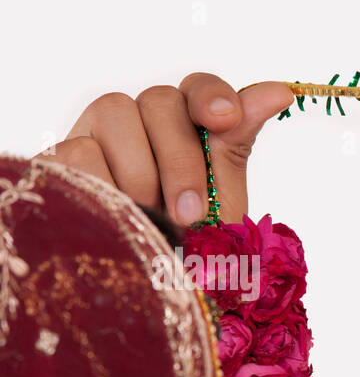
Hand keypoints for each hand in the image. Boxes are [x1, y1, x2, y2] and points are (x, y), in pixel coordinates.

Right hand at [37, 73, 293, 226]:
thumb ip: (238, 143)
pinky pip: (79, 150)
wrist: (146, 287)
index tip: (225, 118)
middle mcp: (143, 118)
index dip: (212, 96)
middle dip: (182, 160)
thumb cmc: (189, 242)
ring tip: (155, 221)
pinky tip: (119, 217)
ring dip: (143, 174)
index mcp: (188, 125)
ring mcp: (99, 132)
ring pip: (116, 113)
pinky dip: (104, 185)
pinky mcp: (62, 156)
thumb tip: (280, 92)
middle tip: (191, 214)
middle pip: (161, 101)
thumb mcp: (222, 198)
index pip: (200, 88)